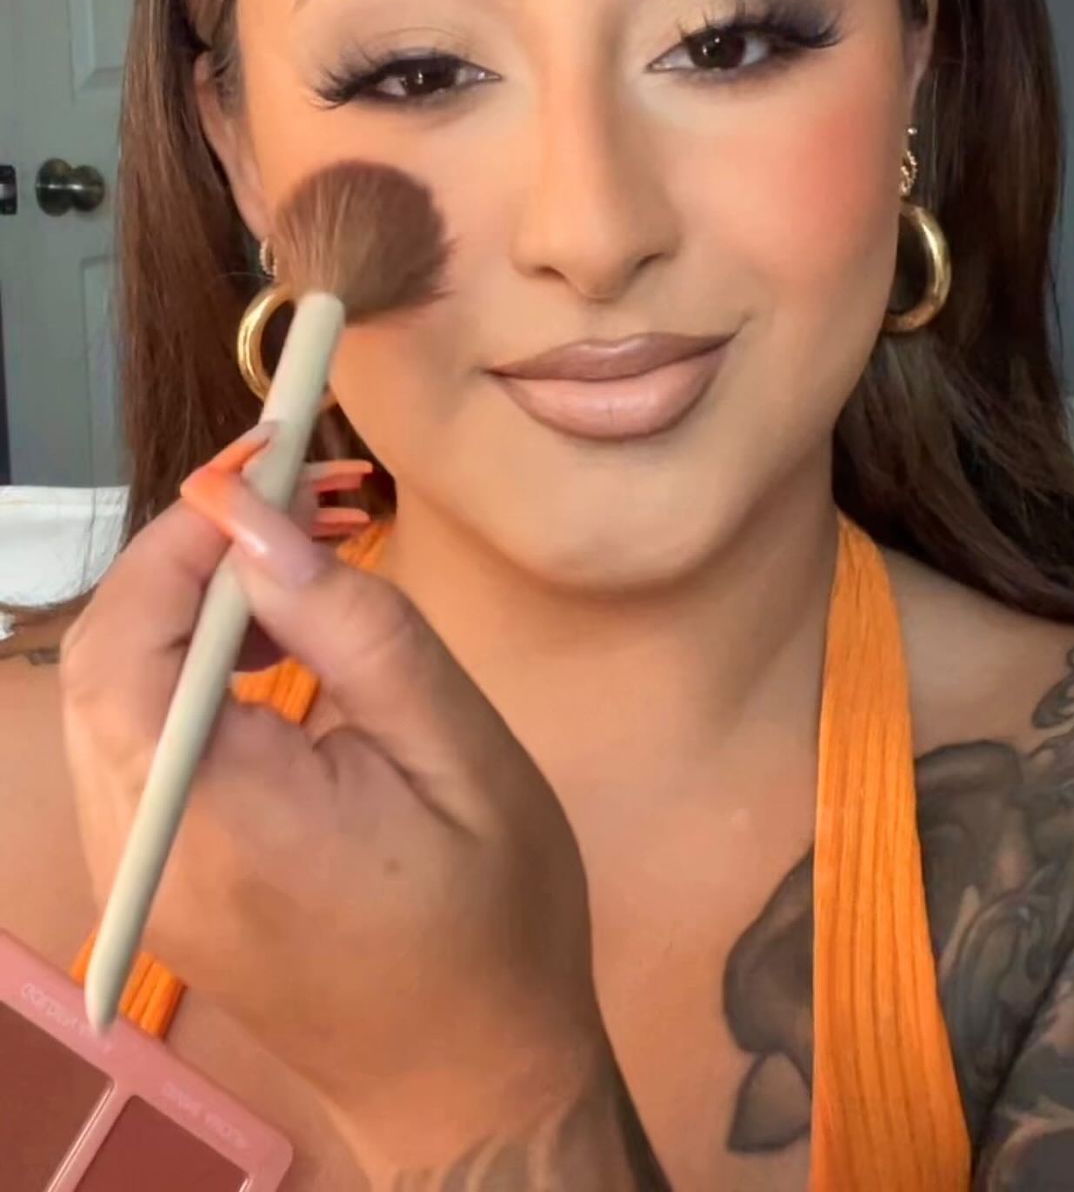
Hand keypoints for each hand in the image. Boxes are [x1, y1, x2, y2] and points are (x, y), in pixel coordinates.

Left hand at [59, 427, 614, 1174]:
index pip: (135, 643)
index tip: (264, 461)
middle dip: (186, 557)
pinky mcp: (158, 879)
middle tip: (289, 497)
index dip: (183, 536)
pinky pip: (140, 742)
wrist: (474, 1083)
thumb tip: (260, 521)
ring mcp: (143, 875)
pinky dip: (190, 667)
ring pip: (112, 694)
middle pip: (106, 659)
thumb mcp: (460, 752)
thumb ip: (356, 627)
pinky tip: (272, 645)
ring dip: (188, 607)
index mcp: (227, 821)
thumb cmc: (496, 921)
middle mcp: (152, 852)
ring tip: (297, 559)